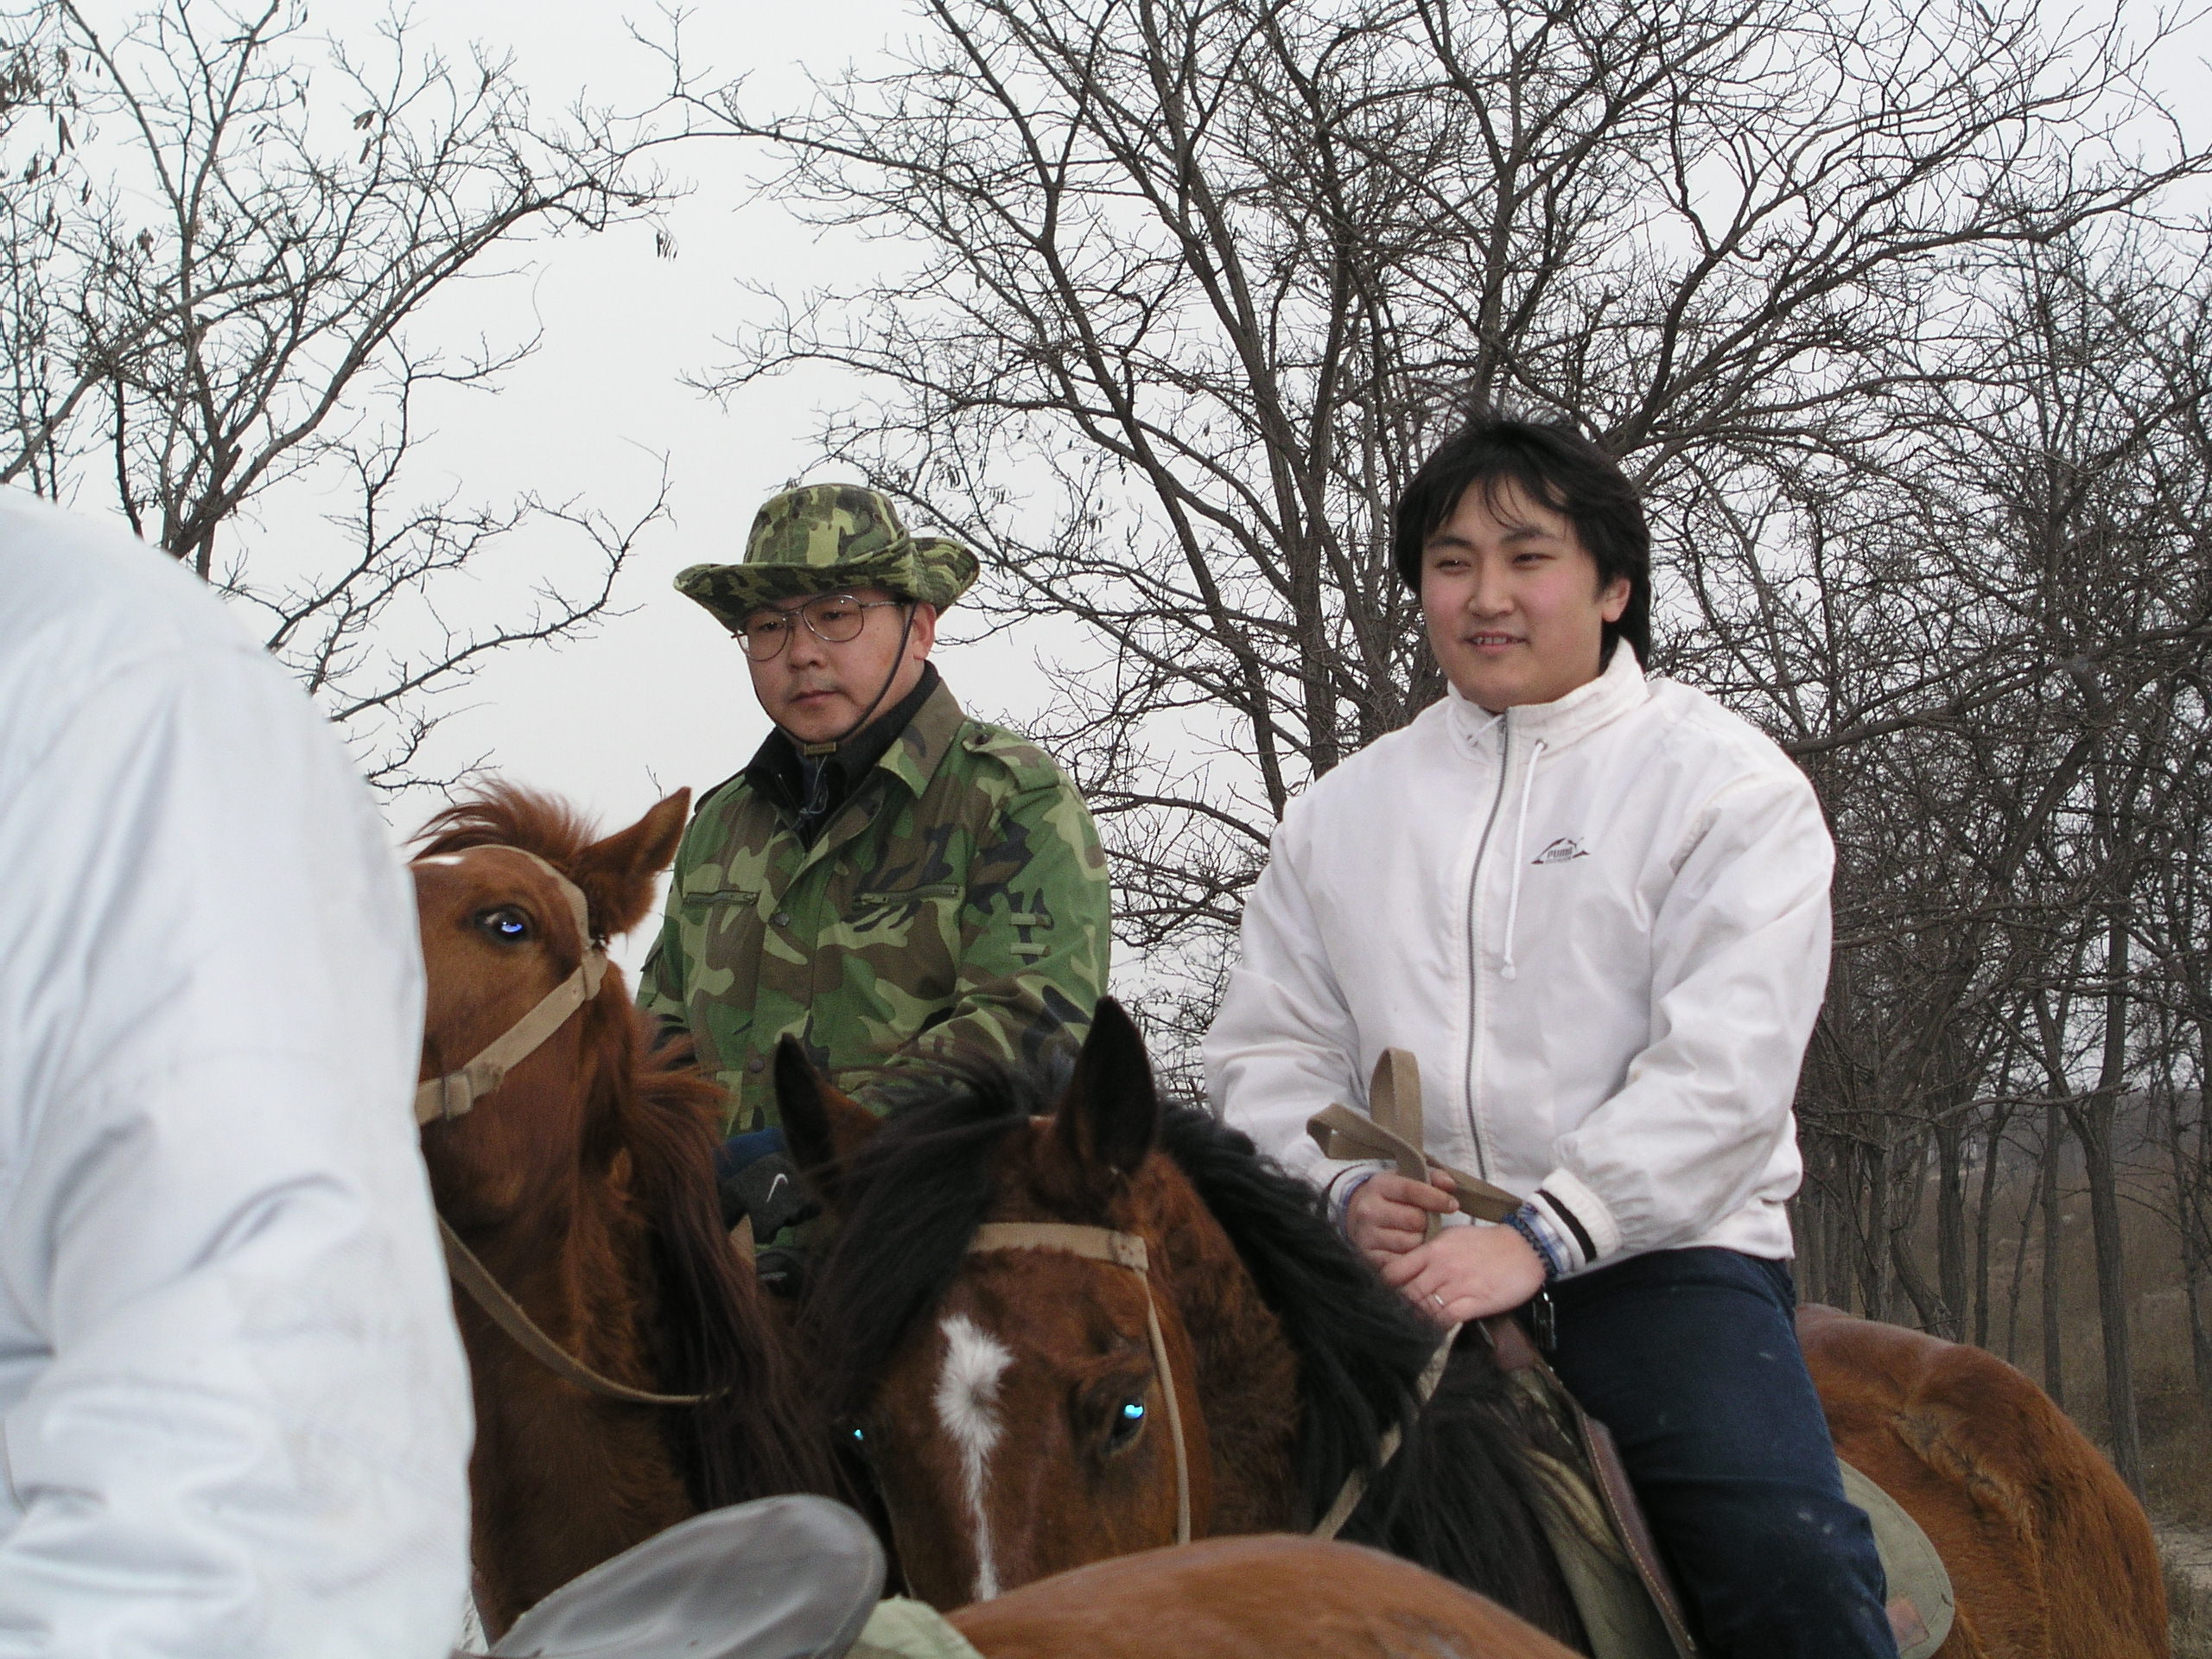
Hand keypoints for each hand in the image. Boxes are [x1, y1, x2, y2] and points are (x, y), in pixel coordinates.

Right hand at [1345, 1169, 1458, 1264]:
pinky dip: (1412, 1256)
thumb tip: (1451, 1184)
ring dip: (1421, 1240)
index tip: (1453, 1205)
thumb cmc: (1393, 1197)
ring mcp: (1367, 1234)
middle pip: (1415, 1219)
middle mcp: (1369, 1210)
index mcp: (1379, 1185)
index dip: (1436, 1198)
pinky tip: (1411, 1248)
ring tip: (1417, 1234)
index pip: (1411, 1190)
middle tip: (1428, 1221)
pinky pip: (1403, 1261)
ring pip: (1411, 1242)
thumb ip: (1432, 1177)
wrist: (1359, 1216)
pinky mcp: (1370, 1256)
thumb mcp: (1408, 1180)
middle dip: (1428, 1221)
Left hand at [1379, 1222, 1545, 1326]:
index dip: (1385, 1286)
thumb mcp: (1451, 1238)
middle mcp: (1440, 1268)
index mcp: (1432, 1250)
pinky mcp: (1475, 1303)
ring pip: (1423, 1308)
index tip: (1385, 1295)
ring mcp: (1457, 1286)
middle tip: (1396, 1316)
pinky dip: (1436, 1325)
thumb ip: (1429, 1252)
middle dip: (1398, 1307)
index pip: (1394, 1271)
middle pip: (1405, 1294)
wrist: (1525, 1248)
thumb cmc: (1486, 1243)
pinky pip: (1445, 1319)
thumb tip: (1409, 1267)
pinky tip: (1435, 1328)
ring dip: (1416, 1318)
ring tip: (1413, 1324)